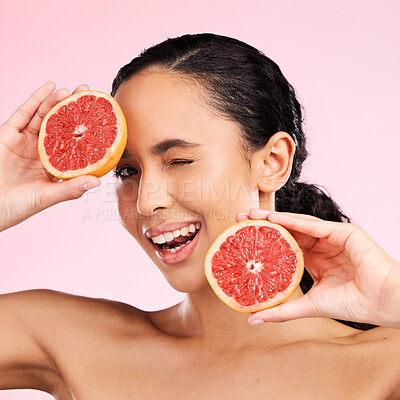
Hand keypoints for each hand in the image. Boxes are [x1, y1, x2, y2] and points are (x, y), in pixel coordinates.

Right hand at [0, 81, 100, 231]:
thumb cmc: (18, 206)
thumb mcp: (48, 196)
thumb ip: (71, 189)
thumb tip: (96, 182)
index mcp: (55, 165)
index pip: (74, 144)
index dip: (86, 131)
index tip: (101, 118)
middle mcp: (42, 150)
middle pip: (61, 126)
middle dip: (74, 110)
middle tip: (88, 94)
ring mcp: (26, 141)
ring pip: (44, 116)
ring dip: (58, 101)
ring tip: (73, 90)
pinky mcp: (9, 134)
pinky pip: (24, 113)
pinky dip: (37, 99)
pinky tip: (50, 87)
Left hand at [237, 209, 399, 327]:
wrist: (384, 303)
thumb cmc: (353, 303)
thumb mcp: (310, 305)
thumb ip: (282, 310)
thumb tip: (253, 318)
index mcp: (315, 261)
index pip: (285, 246)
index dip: (264, 242)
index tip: (242, 240)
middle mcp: (322, 246)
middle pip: (288, 232)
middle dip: (263, 225)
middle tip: (239, 220)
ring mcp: (332, 238)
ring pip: (298, 224)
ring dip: (274, 218)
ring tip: (251, 215)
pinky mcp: (344, 232)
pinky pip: (314, 225)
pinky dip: (293, 221)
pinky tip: (274, 219)